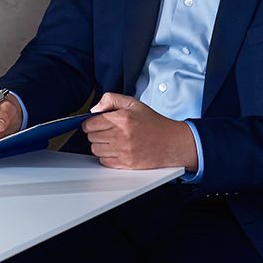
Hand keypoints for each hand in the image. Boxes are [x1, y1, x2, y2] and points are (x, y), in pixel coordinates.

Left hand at [82, 92, 198, 170]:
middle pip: (91, 137)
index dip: (90, 122)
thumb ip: (111, 99)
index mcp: (122, 119)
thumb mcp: (133, 103)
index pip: (90, 123)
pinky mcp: (126, 164)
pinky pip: (104, 161)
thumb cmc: (153, 123)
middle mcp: (121, 135)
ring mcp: (123, 151)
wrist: (172, 142)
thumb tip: (94, 109)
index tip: (95, 123)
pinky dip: (106, 156)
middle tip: (106, 131)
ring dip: (100, 145)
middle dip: (95, 133)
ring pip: (95, 149)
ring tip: (112, 140)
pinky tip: (116, 150)